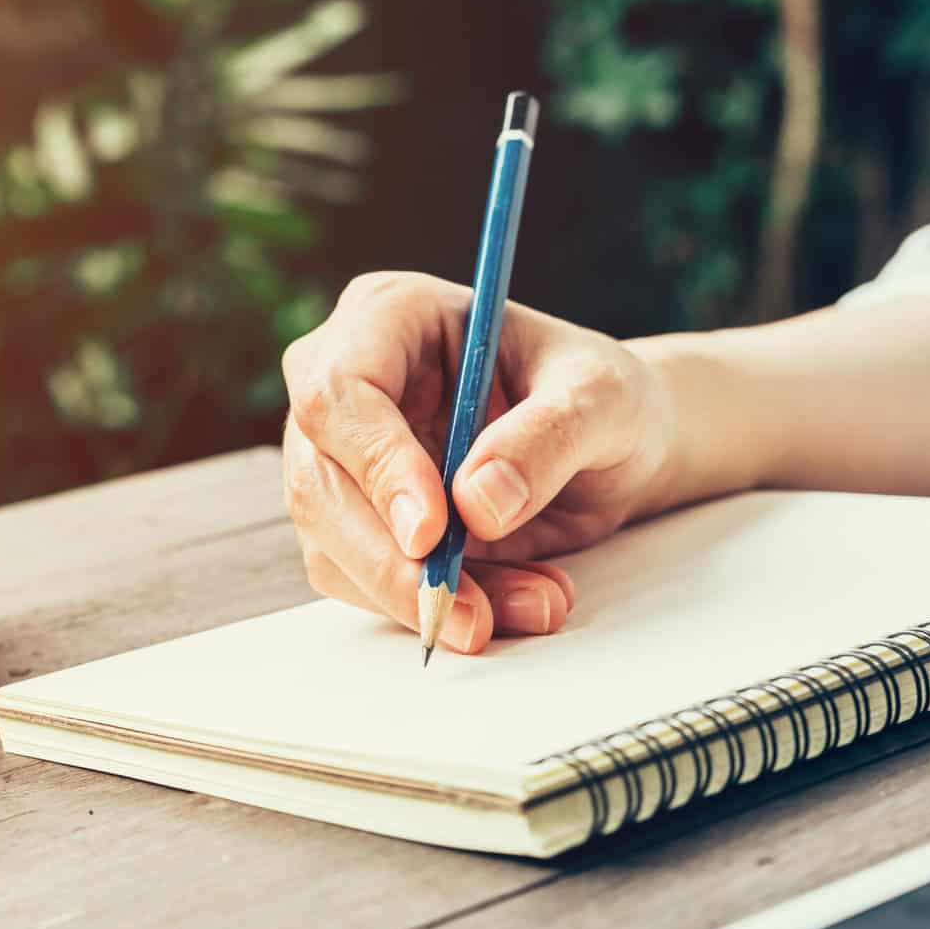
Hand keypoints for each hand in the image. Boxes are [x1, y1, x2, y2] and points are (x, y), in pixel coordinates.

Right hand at [282, 271, 677, 653]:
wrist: (610, 447)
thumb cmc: (599, 395)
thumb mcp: (602, 397)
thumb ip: (549, 436)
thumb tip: (477, 504)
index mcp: (389, 316)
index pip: (340, 392)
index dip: (377, 465)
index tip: (432, 531)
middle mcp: (346, 385)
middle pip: (320, 483)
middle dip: (393, 562)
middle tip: (469, 612)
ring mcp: (342, 460)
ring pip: (334, 549)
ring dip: (425, 596)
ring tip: (533, 603)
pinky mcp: (357, 524)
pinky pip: (366, 586)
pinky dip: (435, 610)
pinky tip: (510, 606)